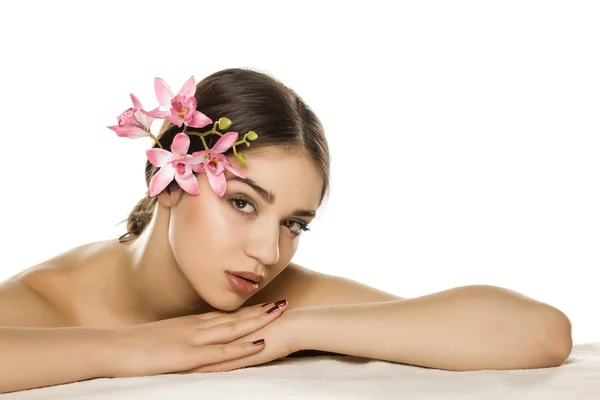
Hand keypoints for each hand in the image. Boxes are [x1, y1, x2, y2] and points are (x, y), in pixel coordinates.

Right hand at [106, 300, 287, 377]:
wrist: (110, 348)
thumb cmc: (130, 346)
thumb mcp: (158, 339)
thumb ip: (175, 339)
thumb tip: (182, 344)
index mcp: (188, 324)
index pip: (223, 315)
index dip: (245, 311)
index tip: (263, 305)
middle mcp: (195, 327)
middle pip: (234, 317)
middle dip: (259, 311)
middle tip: (281, 303)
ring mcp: (194, 340)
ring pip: (234, 329)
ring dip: (258, 321)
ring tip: (279, 312)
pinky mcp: (189, 355)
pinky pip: (222, 351)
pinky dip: (243, 346)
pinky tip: (259, 342)